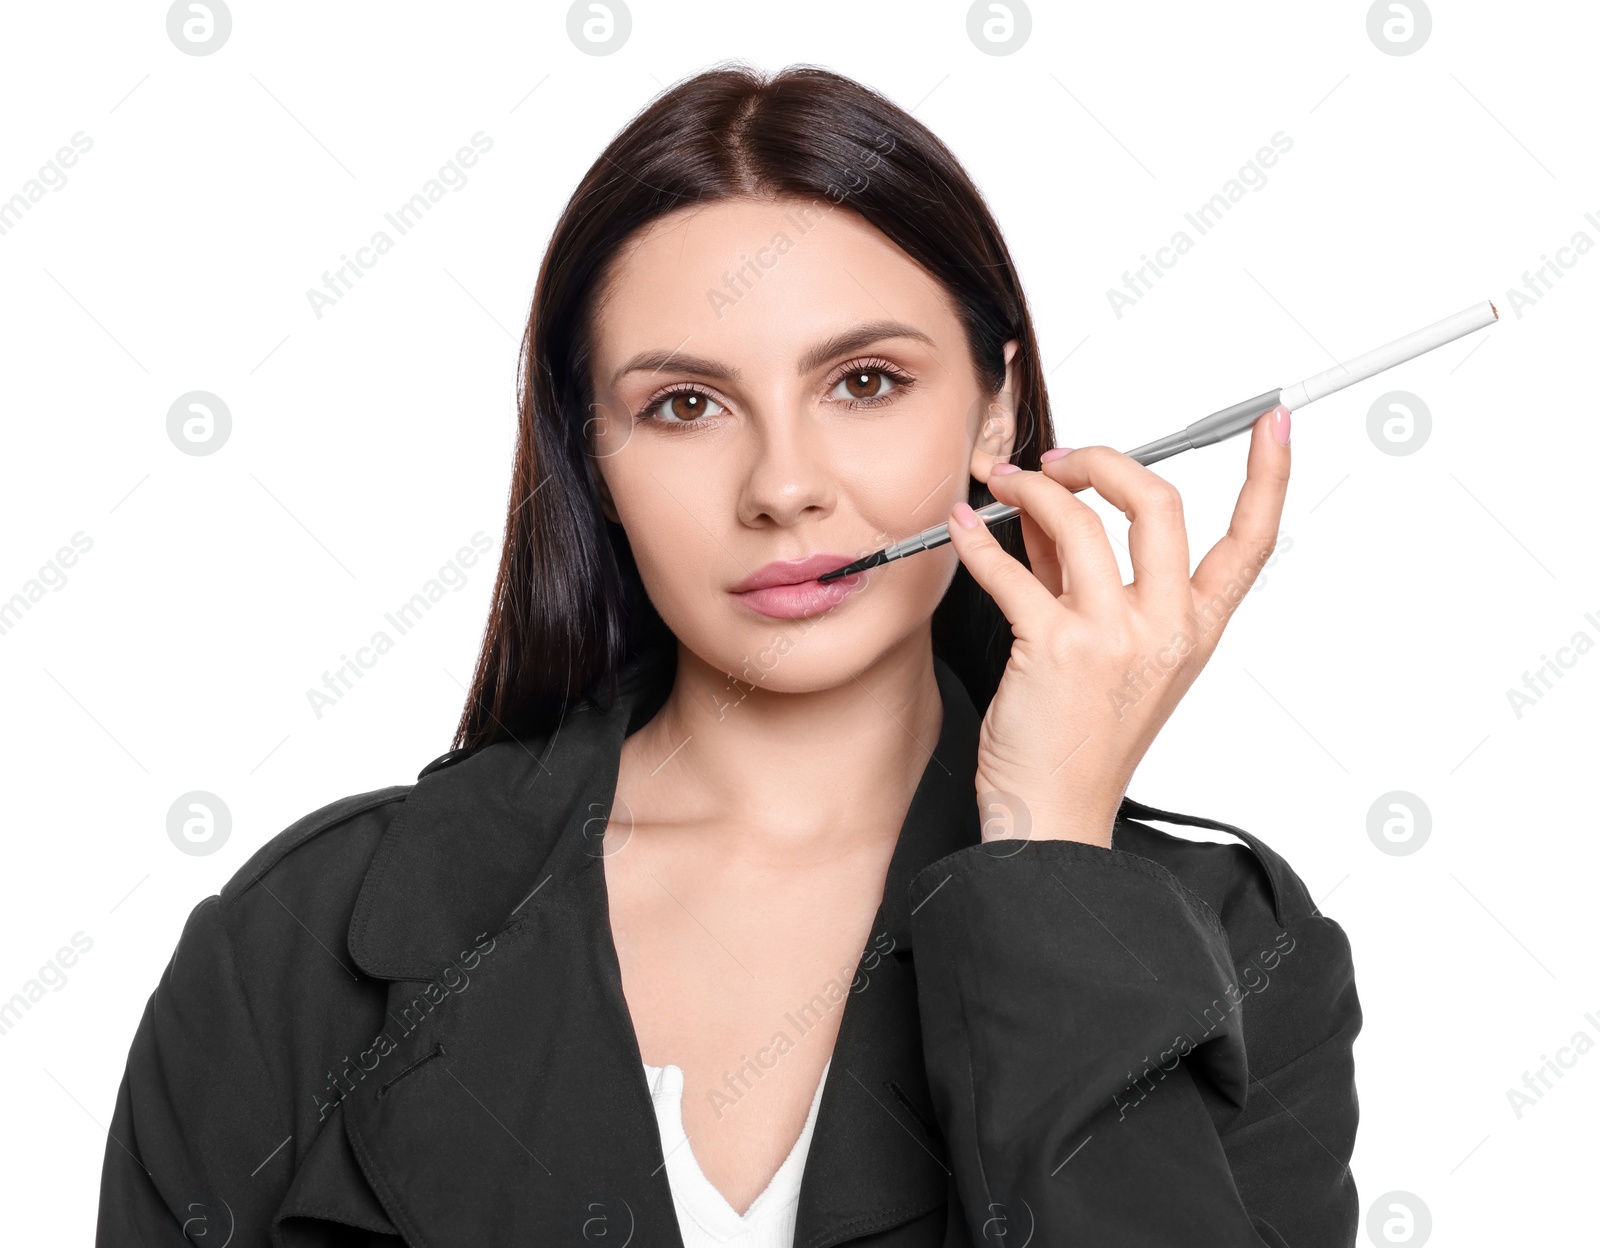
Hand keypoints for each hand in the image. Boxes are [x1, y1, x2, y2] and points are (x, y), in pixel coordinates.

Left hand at [947, 405, 1291, 847]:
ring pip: (1080, 523)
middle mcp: (1167, 629)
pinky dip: (977, 541)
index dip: (1270, 475)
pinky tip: (961, 529)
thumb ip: (1088, 575)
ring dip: (1032, 489)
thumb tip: (1053, 505)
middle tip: (1058, 461)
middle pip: (1160, 503)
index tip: (1275, 424)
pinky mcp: (1057, 650)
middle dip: (1103, 461)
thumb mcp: (1109, 651)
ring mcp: (1115, 639)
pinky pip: (1011, 570)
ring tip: (1000, 486)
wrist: (1053, 817)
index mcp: (1195, 629)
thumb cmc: (1079, 739)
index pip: (1252, 541)